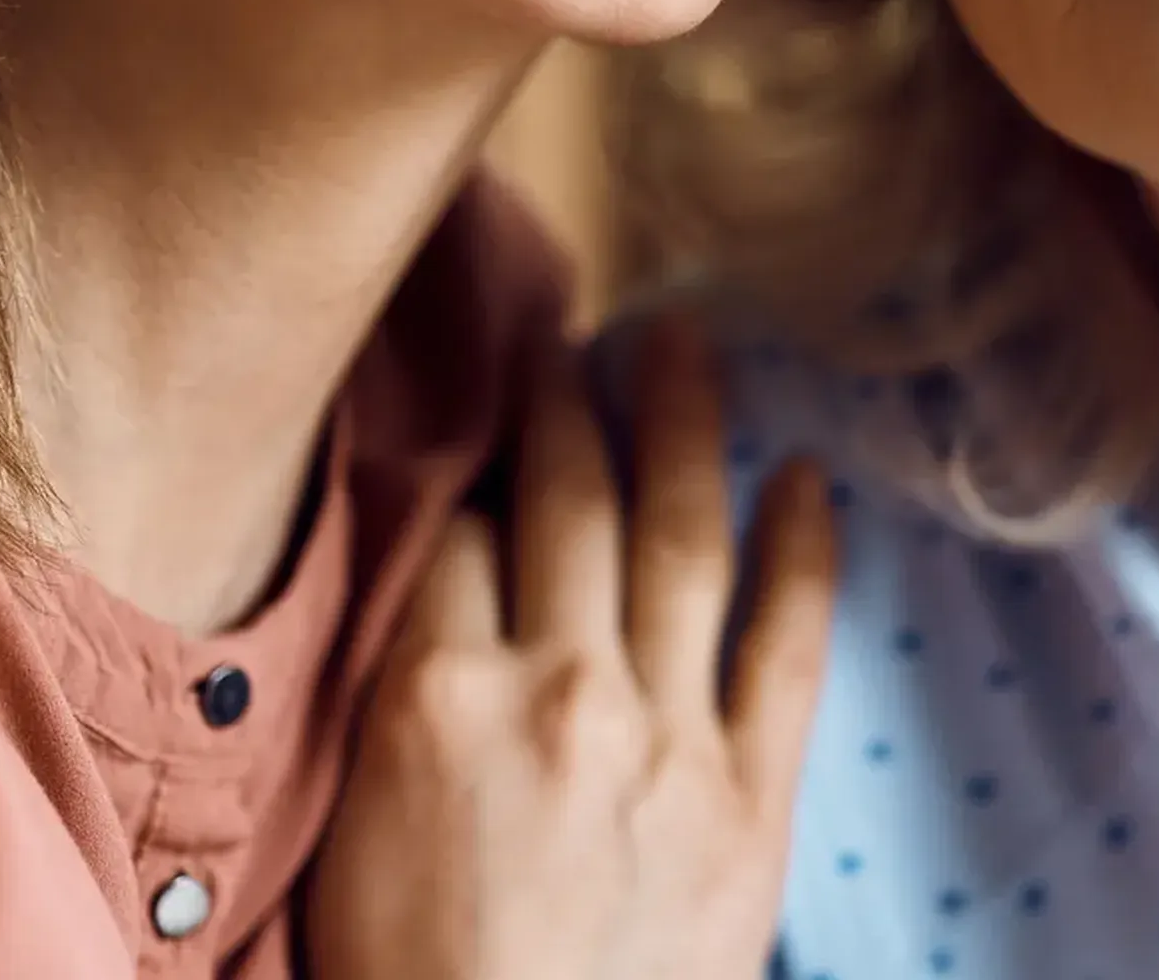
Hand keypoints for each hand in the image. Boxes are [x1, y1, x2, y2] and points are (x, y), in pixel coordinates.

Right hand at [307, 320, 834, 979]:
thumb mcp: (349, 830)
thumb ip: (392, 699)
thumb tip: (429, 594)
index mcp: (431, 699)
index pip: (456, 532)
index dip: (470, 468)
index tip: (487, 412)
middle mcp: (557, 691)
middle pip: (566, 501)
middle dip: (568, 400)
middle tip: (577, 329)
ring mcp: (665, 740)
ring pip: (679, 538)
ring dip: (684, 427)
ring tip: (690, 345)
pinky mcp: (751, 801)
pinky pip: (790, 643)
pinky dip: (805, 550)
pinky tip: (808, 478)